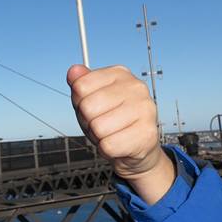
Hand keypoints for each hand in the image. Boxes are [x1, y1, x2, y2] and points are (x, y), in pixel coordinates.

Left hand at [67, 64, 174, 203]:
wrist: (137, 147)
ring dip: (98, 136)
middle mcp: (136, 87)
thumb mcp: (91, 98)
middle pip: (88, 107)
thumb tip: (73, 71)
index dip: (79, 102)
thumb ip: (81, 84)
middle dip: (88, 121)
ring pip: (98, 128)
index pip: (80, 86)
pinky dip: (108, 150)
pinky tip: (119, 144)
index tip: (93, 107)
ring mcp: (145, 109)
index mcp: (120, 74)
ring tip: (111, 133)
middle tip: (102, 124)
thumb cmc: (111, 120)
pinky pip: (109, 146)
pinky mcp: (147, 134)